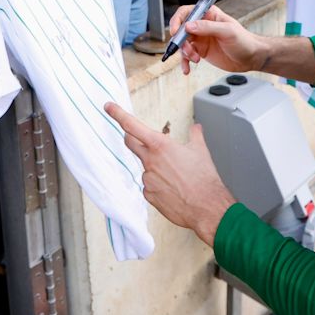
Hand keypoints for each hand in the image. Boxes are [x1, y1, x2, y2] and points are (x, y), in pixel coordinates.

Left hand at [105, 104, 235, 246]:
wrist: (206, 207)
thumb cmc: (204, 179)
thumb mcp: (200, 150)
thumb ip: (195, 135)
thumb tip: (196, 128)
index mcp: (160, 145)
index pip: (132, 125)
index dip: (118, 114)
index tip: (108, 107)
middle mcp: (150, 160)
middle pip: (131, 143)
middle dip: (132, 138)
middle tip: (142, 140)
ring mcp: (147, 179)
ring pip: (146, 167)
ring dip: (155, 168)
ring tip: (176, 177)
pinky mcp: (148, 195)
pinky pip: (149, 186)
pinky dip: (158, 185)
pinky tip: (173, 190)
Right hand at [165, 4, 264, 76]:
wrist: (251, 58)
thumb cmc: (244, 40)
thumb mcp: (227, 31)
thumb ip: (207, 27)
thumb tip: (188, 26)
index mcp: (208, 14)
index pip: (186, 12)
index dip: (177, 21)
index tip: (176, 32)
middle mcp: (201, 25)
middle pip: (181, 30)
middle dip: (181, 41)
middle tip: (188, 50)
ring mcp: (200, 38)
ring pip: (182, 44)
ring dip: (185, 53)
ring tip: (195, 59)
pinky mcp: (200, 51)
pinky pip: (187, 55)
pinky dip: (185, 62)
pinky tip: (187, 69)